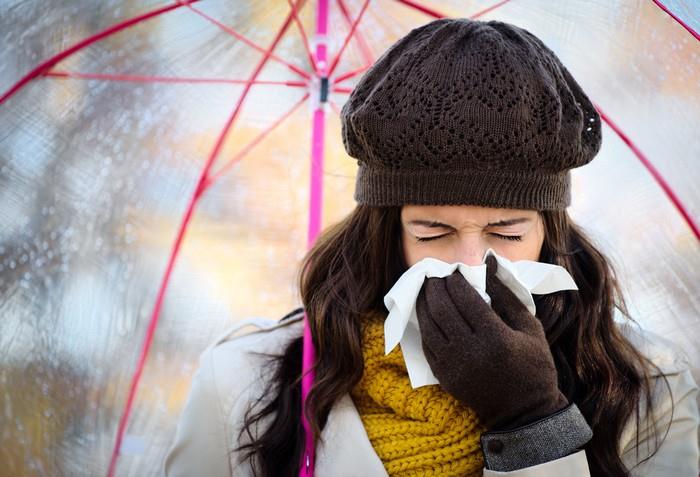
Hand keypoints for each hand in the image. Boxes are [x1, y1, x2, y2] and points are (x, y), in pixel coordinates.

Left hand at [415, 255, 568, 430]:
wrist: (524, 411)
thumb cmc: (534, 366)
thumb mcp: (530, 328)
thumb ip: (507, 295)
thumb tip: (489, 263)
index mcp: (496, 338)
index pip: (465, 299)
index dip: (455, 281)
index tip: (453, 271)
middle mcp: (471, 351)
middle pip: (442, 310)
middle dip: (435, 288)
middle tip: (434, 276)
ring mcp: (455, 366)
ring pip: (429, 327)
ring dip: (424, 304)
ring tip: (426, 290)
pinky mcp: (445, 377)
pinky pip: (426, 346)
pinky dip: (424, 326)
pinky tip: (426, 314)